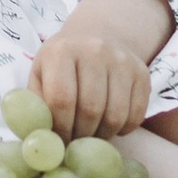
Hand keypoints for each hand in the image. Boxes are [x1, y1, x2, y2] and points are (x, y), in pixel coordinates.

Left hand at [32, 0, 175, 140]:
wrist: (96, 35)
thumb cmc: (62, 63)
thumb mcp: (40, 74)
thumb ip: (36, 103)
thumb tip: (39, 138)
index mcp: (61, 51)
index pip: (62, 99)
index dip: (60, 128)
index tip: (59, 140)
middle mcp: (94, 50)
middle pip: (91, 110)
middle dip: (81, 135)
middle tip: (75, 142)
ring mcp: (122, 60)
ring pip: (115, 116)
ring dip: (102, 135)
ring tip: (91, 135)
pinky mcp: (141, 73)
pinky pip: (135, 116)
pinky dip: (122, 129)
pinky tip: (109, 124)